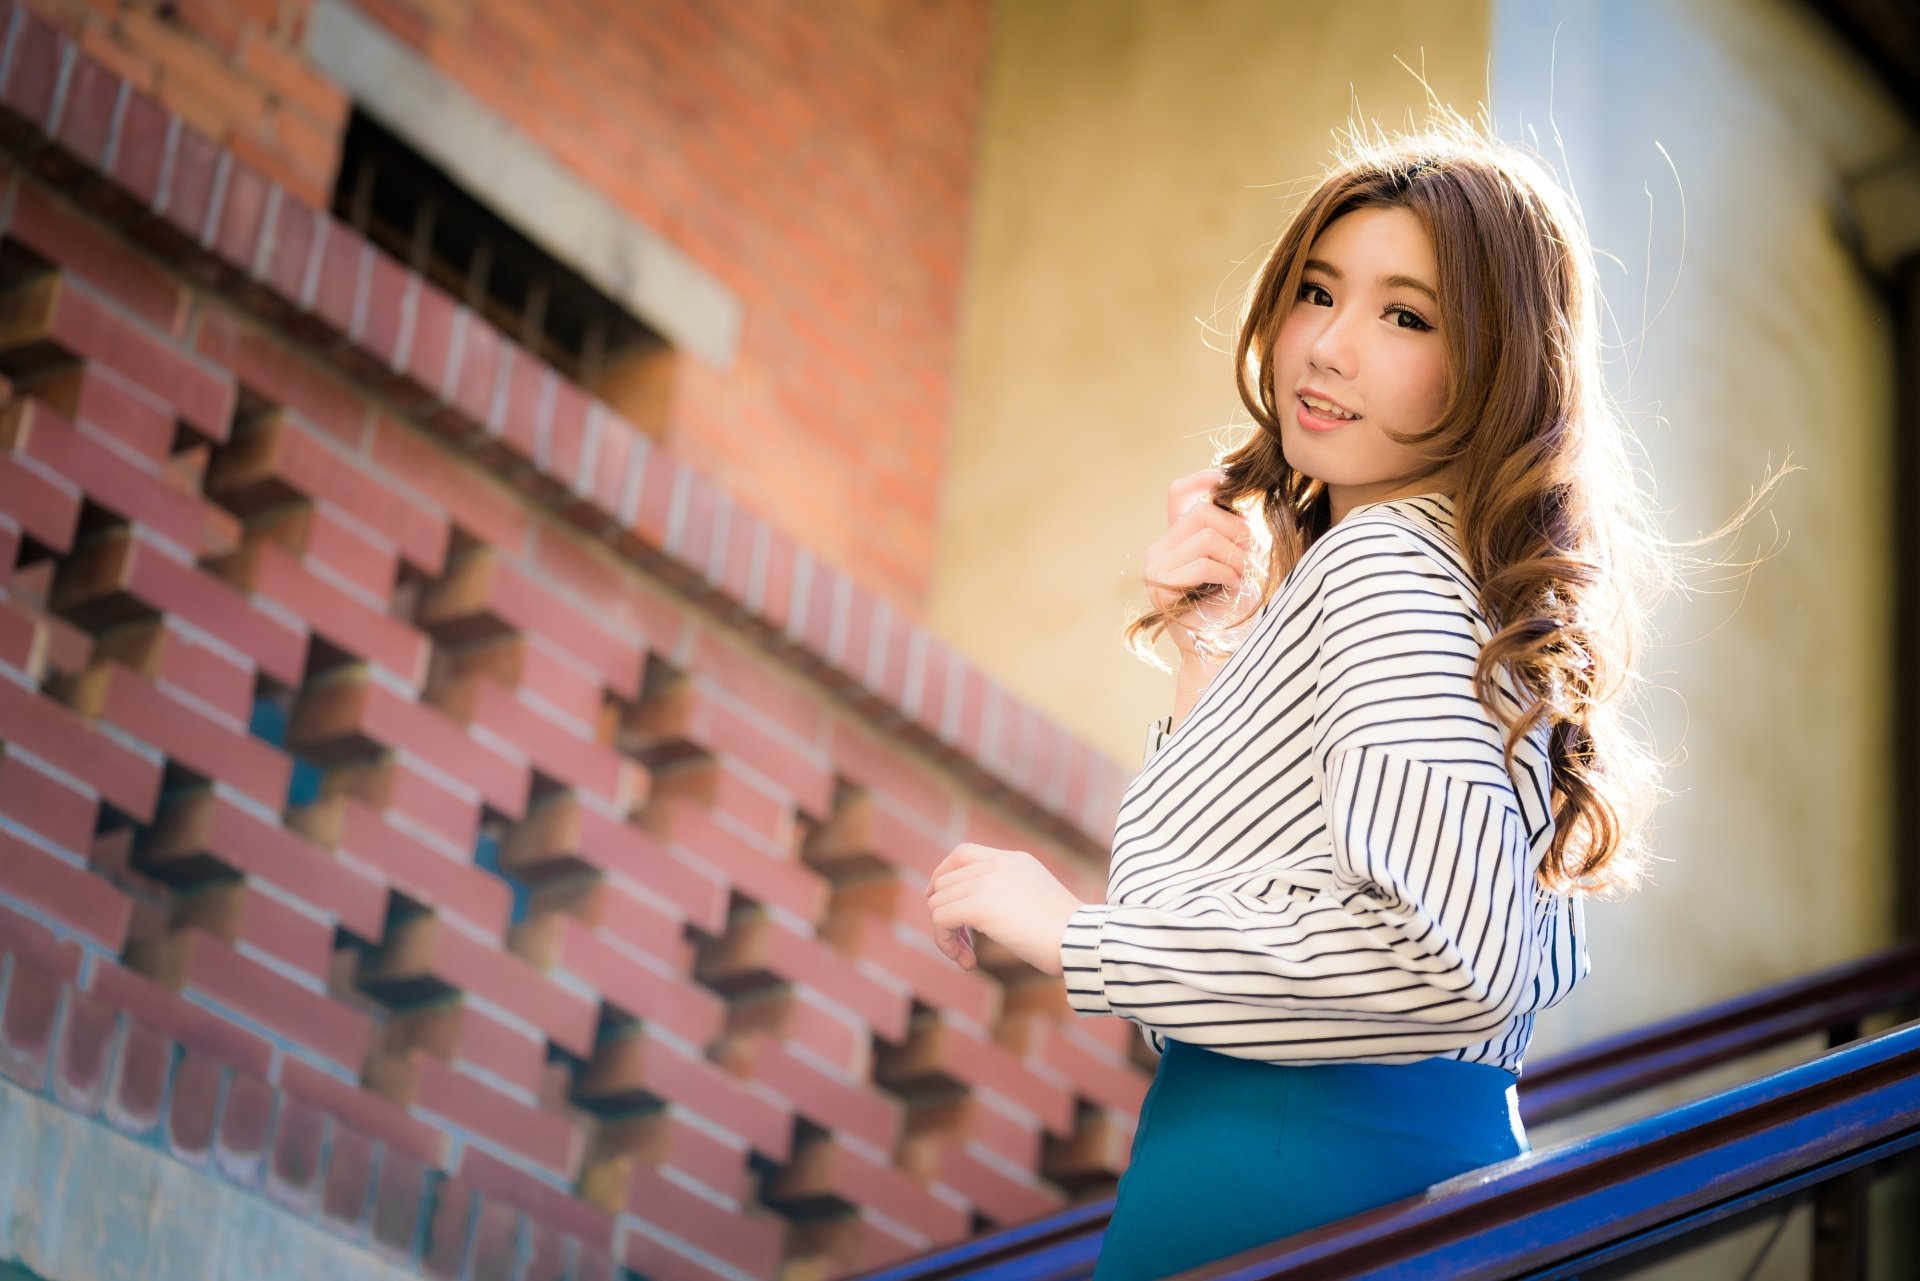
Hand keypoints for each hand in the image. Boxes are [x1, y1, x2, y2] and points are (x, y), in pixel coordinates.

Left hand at [925, 844, 1086, 976]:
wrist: (1081, 941)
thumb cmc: (1067, 933)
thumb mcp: (1036, 899)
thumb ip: (1007, 895)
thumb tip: (976, 914)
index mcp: (1012, 860)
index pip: (961, 854)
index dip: (942, 876)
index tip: (937, 899)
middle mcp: (996, 864)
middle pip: (944, 884)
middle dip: (947, 917)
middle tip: (965, 946)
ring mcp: (986, 882)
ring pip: (938, 904)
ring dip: (946, 935)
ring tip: (968, 957)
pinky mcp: (979, 905)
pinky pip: (940, 921)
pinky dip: (946, 944)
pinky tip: (968, 962)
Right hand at [1144, 468, 1258, 656]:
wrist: (1227, 650)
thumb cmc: (1239, 605)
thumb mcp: (1242, 556)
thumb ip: (1235, 527)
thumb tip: (1241, 487)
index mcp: (1176, 539)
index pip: (1179, 492)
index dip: (1203, 479)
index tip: (1230, 480)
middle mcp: (1160, 550)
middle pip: (1202, 511)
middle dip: (1238, 530)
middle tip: (1253, 557)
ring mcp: (1156, 568)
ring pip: (1206, 536)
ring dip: (1236, 556)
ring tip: (1243, 578)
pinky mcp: (1160, 586)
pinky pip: (1202, 563)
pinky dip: (1227, 573)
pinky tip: (1233, 588)